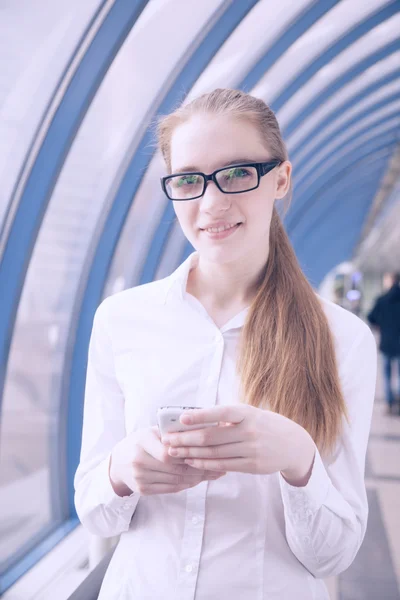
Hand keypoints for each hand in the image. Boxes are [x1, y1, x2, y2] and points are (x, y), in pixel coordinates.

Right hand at [109, 425, 225, 496]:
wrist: (118, 461)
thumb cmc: (142, 441)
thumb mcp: (153, 431)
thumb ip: (173, 431)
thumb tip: (203, 428)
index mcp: (142, 440)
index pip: (169, 451)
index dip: (189, 454)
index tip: (208, 453)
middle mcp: (138, 459)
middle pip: (175, 468)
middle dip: (198, 468)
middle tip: (217, 467)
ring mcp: (139, 476)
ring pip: (175, 480)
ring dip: (196, 478)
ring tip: (212, 474)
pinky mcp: (142, 489)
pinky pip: (170, 489)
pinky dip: (185, 485)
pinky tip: (197, 480)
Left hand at [161, 405, 315, 481]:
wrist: (293, 445)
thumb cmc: (264, 425)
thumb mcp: (250, 414)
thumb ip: (227, 418)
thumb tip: (195, 420)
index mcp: (247, 413)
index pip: (221, 412)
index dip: (201, 415)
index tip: (182, 418)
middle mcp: (249, 431)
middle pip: (211, 436)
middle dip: (186, 439)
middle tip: (168, 441)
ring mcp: (251, 449)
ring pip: (214, 453)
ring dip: (191, 453)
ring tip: (174, 453)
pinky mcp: (252, 466)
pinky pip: (223, 465)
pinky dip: (205, 464)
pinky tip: (192, 462)